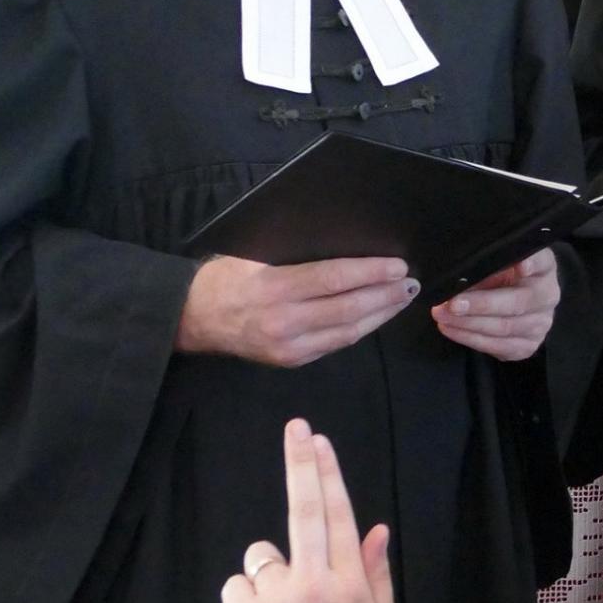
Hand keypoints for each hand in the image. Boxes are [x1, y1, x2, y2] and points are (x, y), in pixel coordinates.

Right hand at [178, 256, 417, 367]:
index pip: (334, 279)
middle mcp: (283, 321)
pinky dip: (361, 329)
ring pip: (348, 331)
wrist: (191, 319)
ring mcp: (288, 347)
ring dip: (381, 314)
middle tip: (410, 282)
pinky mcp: (291, 361)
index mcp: (274, 288)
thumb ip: (296, 255)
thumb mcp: (254, 255)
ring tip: (402, 298)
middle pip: (348, 308)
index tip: (398, 265)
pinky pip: (335, 344)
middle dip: (385, 295)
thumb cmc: (224, 278)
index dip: (371, 272)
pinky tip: (377, 316)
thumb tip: (345, 242)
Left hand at [221, 420, 397, 602]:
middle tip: (298, 428)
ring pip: (262, 558)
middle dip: (302, 464)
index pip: (339, 515)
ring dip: (269, 577)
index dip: (328, 475)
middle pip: (305, 510)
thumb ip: (377, 575)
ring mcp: (277, 601)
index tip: (320, 442)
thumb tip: (378, 529)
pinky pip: (238, 587)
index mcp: (351, 585)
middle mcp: (316, 585)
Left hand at [430, 248, 560, 360]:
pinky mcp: (529, 345)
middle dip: (481, 304)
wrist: (516, 304)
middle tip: (452, 304)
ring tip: (442, 316)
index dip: (532, 263)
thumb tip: (456, 277)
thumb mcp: (495, 265)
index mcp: (543, 268)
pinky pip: (499, 346)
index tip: (520, 266)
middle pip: (517, 302)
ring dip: (469, 324)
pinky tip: (452, 330)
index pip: (542, 262)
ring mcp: (541, 324)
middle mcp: (548, 296)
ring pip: (504, 327)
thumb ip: (484, 267)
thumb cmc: (502, 277)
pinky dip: (471, 339)